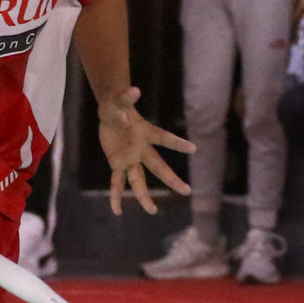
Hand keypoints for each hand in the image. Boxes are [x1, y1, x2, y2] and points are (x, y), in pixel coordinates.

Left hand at [97, 86, 193, 214]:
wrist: (110, 113)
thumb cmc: (117, 104)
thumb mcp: (118, 99)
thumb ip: (126, 98)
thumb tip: (134, 91)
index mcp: (146, 132)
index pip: (164, 138)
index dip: (177, 143)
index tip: (193, 149)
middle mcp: (141, 149)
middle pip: (158, 166)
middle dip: (171, 178)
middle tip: (187, 190)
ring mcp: (130, 158)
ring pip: (138, 180)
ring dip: (143, 195)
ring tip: (152, 211)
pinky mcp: (118, 163)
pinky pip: (117, 182)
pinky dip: (115, 195)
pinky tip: (116, 210)